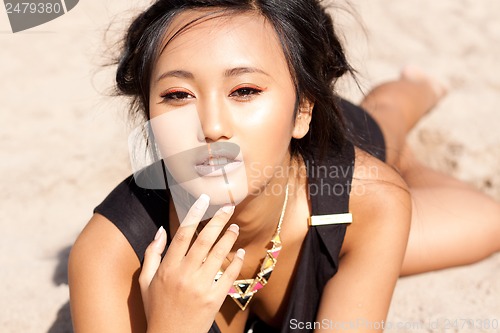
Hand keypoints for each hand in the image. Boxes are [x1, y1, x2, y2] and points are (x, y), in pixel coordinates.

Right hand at [139, 194, 244, 332]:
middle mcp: (184, 274)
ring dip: (229, 237)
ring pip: (218, 254)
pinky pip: (228, 275)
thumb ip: (152, 254)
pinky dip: (236, 262)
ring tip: (235, 226)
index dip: (194, 214)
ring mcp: (200, 287)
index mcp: (167, 268)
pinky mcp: (214, 299)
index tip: (203, 200)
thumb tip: (162, 230)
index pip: (183, 234)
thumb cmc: (156, 308)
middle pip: (204, 240)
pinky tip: (240, 251)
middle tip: (228, 206)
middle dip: (218, 220)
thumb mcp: (146, 282)